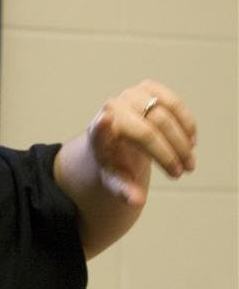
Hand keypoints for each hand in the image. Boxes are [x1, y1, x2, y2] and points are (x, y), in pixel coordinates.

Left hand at [88, 79, 196, 205]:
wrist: (118, 138)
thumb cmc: (115, 160)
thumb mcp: (115, 179)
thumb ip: (123, 190)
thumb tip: (136, 201)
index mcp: (97, 134)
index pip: (98, 130)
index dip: (102, 125)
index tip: (105, 119)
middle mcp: (111, 109)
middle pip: (147, 132)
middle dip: (168, 153)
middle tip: (182, 172)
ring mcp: (129, 96)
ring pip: (164, 116)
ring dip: (182, 140)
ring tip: (189, 162)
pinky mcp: (146, 88)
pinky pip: (173, 102)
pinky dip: (186, 121)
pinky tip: (191, 140)